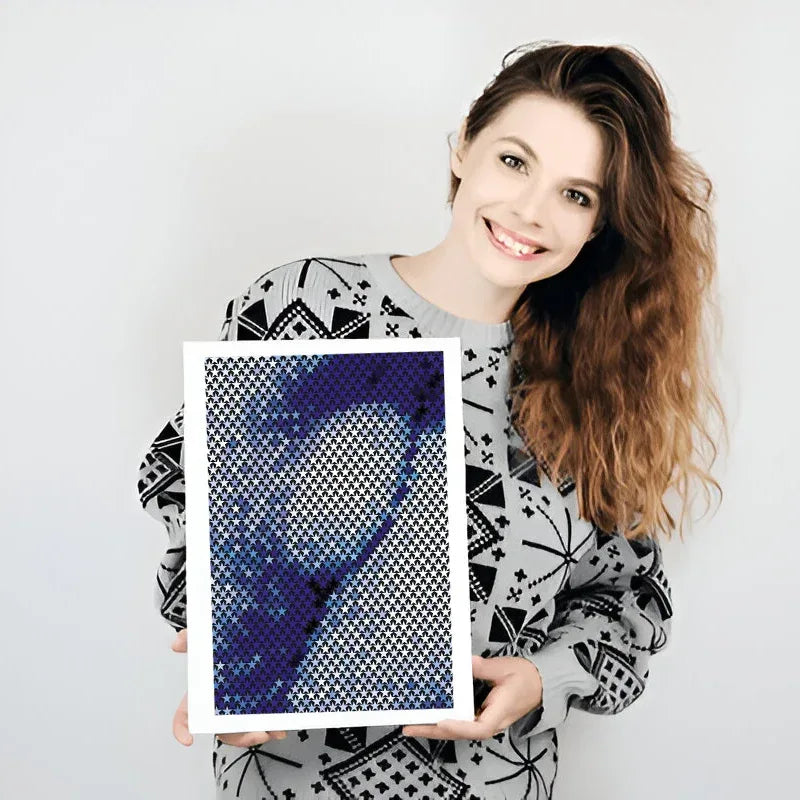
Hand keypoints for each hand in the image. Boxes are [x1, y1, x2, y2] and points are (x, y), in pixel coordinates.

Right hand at [170, 627, 287, 746]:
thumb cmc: (226, 647)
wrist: (258, 638)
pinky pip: (261, 722)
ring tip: (274, 731)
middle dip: (238, 736)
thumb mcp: (209, 640)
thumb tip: (177, 643)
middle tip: (256, 733)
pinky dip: (271, 728)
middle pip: (223, 729)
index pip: (186, 714)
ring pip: (243, 730)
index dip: (182, 728)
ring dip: (258, 734)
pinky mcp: (258, 705)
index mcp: (204, 694)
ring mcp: (239, 707)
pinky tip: (280, 728)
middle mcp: (221, 705)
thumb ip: (192, 638)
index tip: (188, 739)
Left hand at [400, 654, 542, 740]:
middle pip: (461, 733)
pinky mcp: (482, 716)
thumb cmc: (526, 678)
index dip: (458, 726)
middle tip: (410, 727)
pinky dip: (445, 721)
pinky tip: (431, 716)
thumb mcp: (504, 668)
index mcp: (500, 712)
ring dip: (436, 728)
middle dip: (434, 730)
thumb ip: (483, 667)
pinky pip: (462, 722)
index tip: (441, 721)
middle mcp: (491, 721)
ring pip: (459, 730)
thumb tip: (465, 662)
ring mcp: (486, 720)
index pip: (478, 728)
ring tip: (414, 724)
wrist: (540, 683)